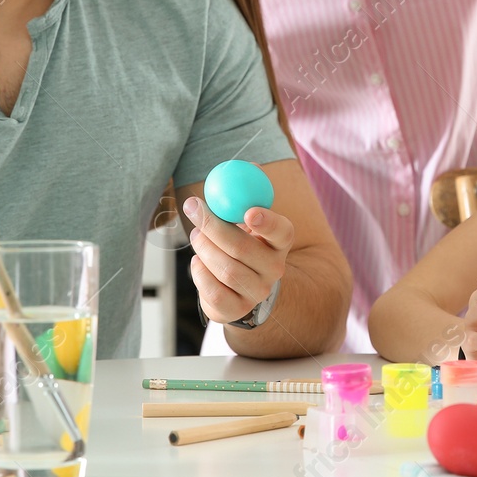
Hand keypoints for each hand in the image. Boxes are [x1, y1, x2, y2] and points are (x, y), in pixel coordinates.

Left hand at [185, 196, 291, 324]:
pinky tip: (198, 262)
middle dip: (213, 227)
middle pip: (242, 248)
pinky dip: (200, 273)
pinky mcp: (237, 310)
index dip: (267, 221)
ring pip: (225, 269)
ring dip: (204, 248)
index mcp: (280, 242)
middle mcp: (275, 268)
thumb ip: (246, 194)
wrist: (239, 285)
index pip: (282, 231)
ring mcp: (257, 291)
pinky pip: (214, 292)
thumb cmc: (241, 242)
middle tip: (194, 209)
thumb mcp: (246, 218)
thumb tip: (249, 167)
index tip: (248, 211)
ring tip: (196, 236)